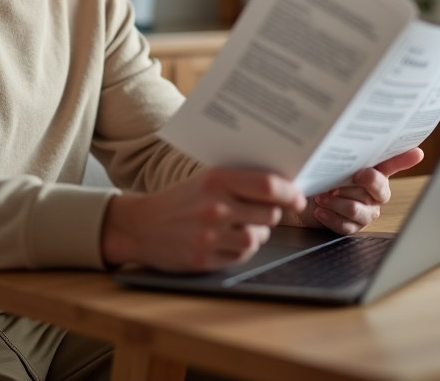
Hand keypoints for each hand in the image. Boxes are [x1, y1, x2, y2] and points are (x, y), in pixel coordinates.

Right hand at [100, 168, 305, 271]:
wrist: (140, 226)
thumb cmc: (180, 200)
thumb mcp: (206, 179)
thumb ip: (240, 181)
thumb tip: (284, 187)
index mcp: (216, 179)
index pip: (268, 185)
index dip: (291, 193)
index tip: (299, 198)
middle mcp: (214, 206)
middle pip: (269, 213)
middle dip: (272, 213)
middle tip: (262, 211)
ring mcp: (209, 235)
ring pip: (258, 237)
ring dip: (256, 233)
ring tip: (240, 226)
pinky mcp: (203, 258)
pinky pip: (241, 256)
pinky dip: (240, 249)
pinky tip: (226, 240)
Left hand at [289, 148, 423, 234]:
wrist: (309, 200)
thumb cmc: (325, 177)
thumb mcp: (334, 162)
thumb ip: (346, 153)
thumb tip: (346, 135)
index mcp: (376, 173)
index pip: (395, 163)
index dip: (405, 159)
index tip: (414, 153)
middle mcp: (375, 193)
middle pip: (378, 188)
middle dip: (357, 183)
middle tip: (342, 179)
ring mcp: (366, 211)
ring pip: (356, 209)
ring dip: (336, 202)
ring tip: (321, 196)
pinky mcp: (353, 227)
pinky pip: (345, 225)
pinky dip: (330, 216)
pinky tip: (320, 210)